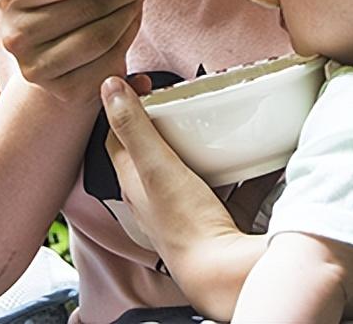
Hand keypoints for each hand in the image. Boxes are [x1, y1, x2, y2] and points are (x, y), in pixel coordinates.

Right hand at [0, 0, 166, 104]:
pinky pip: (109, 63)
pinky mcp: (63, 91)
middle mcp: (17, 36)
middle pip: (88, 7)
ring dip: (130, 16)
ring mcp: (37, 68)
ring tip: (138, 2)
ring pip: (101, 36)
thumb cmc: (63, 9)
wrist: (53, 60)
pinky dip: (126, 44)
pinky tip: (128, 29)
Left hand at [101, 76, 240, 257]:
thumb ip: (133, 126)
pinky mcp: (208, 217)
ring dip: (191, 141)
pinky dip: (228, 166)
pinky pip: (218, 183)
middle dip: (159, 120)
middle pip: (148, 149)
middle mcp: (151, 196)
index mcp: (133, 181)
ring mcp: (180, 207)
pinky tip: (245, 156)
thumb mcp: (155, 164)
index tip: (143, 82)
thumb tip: (108, 86)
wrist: (221, 270)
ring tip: (207, 119)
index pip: (116, 136)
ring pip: (180, 165)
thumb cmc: (185, 221)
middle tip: (177, 97)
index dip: (123, 105)